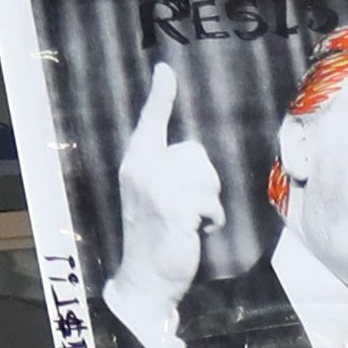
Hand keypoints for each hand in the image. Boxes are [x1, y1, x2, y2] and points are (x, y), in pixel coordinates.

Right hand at [102, 61, 219, 347]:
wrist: (145, 278)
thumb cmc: (157, 237)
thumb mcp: (158, 198)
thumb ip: (169, 173)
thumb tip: (195, 158)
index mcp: (137, 163)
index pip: (151, 122)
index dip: (160, 96)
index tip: (165, 69)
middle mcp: (142, 169)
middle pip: (197, 155)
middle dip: (204, 184)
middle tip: (186, 209)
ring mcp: (156, 187)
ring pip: (207, 179)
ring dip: (208, 205)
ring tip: (189, 222)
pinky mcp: (173, 207)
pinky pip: (210, 204)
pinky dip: (210, 221)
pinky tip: (194, 233)